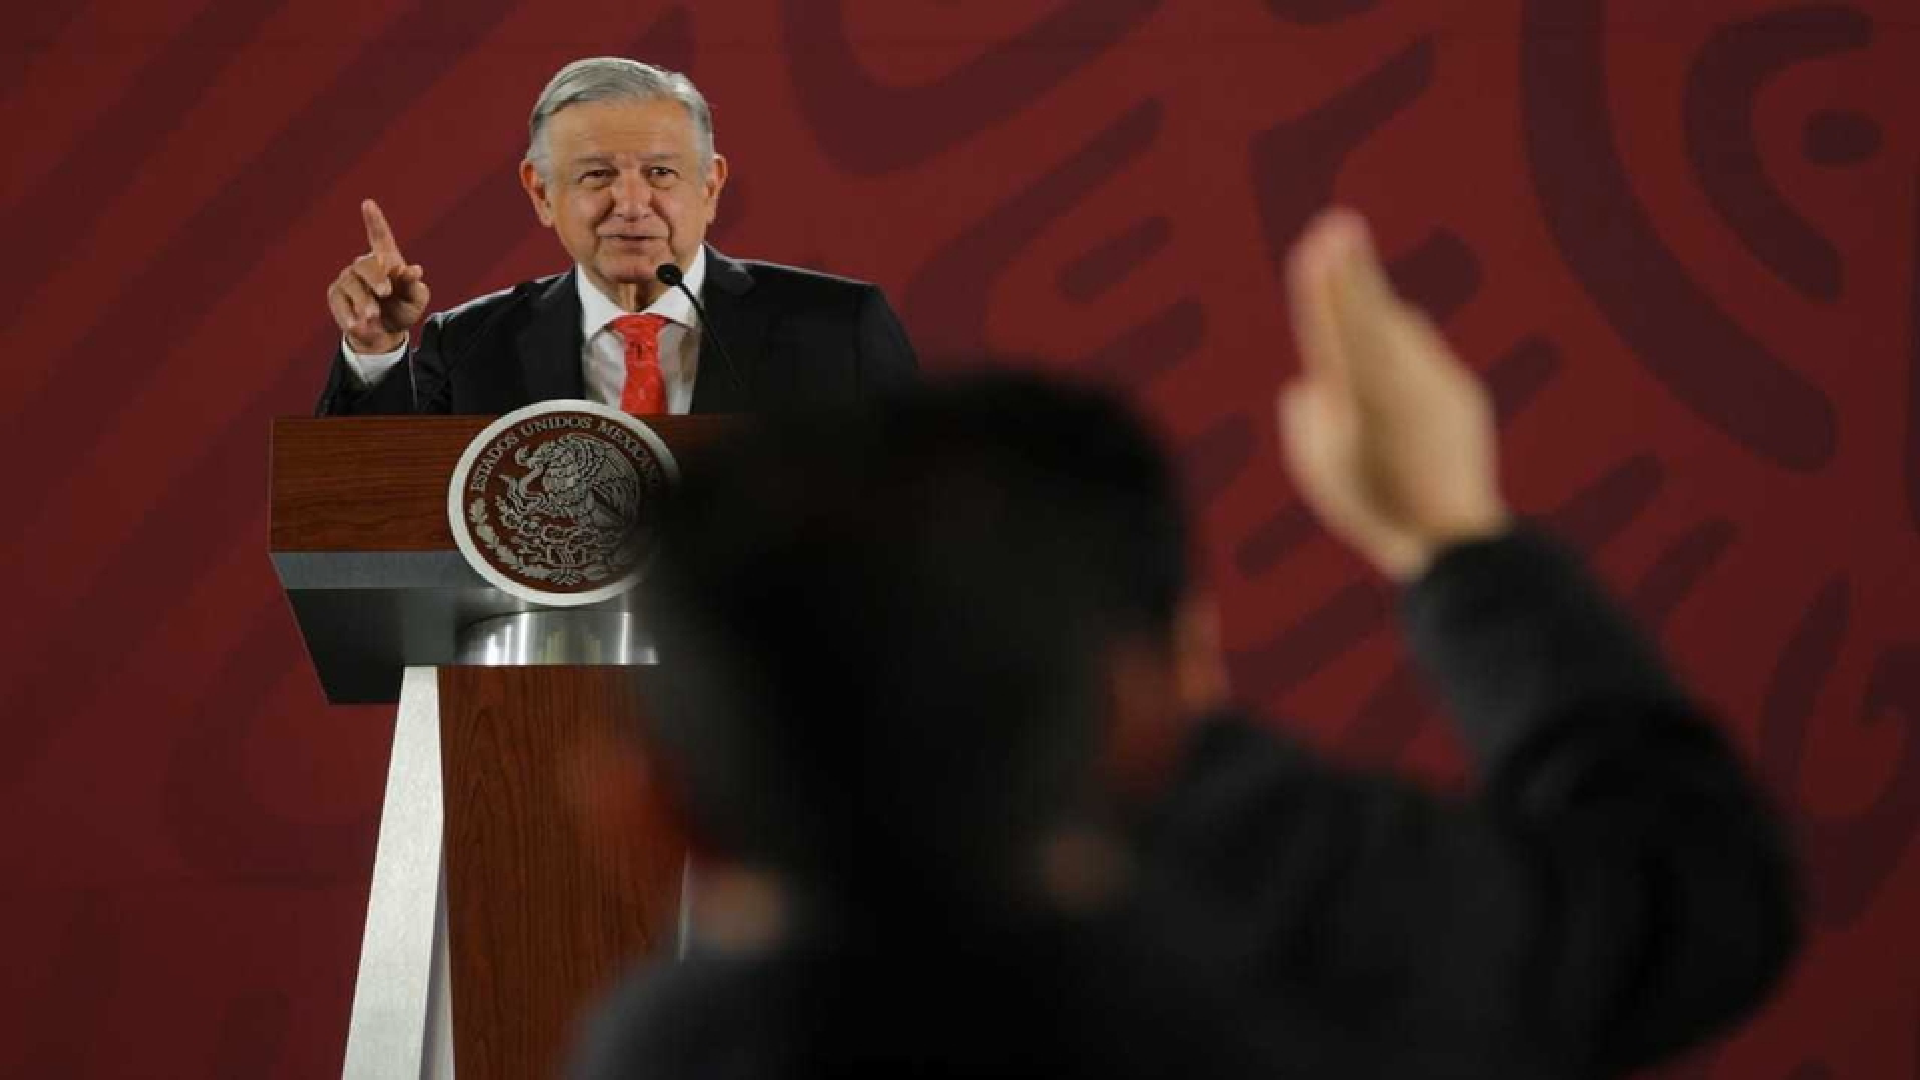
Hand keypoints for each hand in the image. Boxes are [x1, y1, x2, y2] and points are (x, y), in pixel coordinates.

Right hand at [326, 199, 429, 354]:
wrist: (384, 334)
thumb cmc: (403, 310)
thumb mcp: (415, 301)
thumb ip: (415, 285)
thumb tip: (414, 270)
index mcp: (388, 260)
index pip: (380, 236)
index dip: (374, 220)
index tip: (368, 203)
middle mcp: (365, 265)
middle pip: (367, 264)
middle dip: (377, 278)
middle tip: (386, 293)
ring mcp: (348, 278)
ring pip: (352, 284)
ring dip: (365, 302)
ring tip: (375, 317)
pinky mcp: (336, 295)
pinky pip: (340, 302)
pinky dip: (350, 315)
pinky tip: (358, 325)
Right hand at [1279, 209, 1508, 579]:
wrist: (1452, 540)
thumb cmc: (1371, 508)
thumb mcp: (1319, 469)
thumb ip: (1307, 418)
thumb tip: (1310, 383)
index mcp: (1360, 403)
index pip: (1339, 326)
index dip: (1327, 282)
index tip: (1321, 240)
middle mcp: (1402, 387)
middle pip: (1372, 314)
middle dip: (1352, 269)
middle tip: (1336, 223)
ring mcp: (1437, 387)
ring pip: (1399, 332)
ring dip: (1375, 310)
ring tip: (1349, 274)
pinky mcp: (1461, 393)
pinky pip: (1421, 356)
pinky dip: (1400, 348)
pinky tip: (1391, 348)